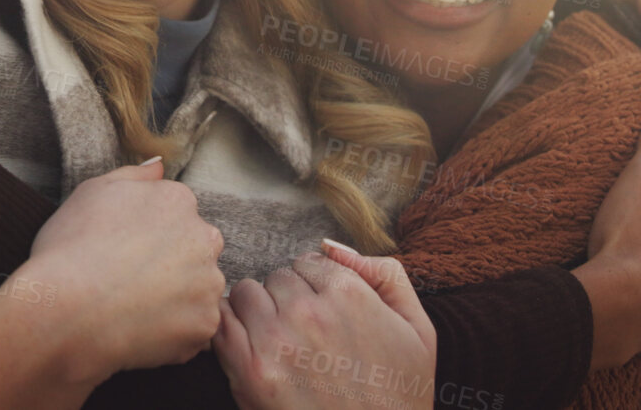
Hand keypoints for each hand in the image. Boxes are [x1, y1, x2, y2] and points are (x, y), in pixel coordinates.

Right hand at [0, 159, 224, 409]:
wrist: (62, 312)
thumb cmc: (69, 249)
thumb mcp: (91, 192)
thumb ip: (134, 175)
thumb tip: (160, 165)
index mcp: (178, 200)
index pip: (178, 216)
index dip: (150, 237)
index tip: (125, 253)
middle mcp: (204, 237)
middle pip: (196, 251)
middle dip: (173, 265)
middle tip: (132, 283)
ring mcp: (208, 282)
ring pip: (199, 290)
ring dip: (178, 298)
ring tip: (135, 309)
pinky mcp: (205, 324)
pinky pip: (195, 328)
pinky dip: (175, 332)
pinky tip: (141, 330)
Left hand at [214, 241, 436, 409]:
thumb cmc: (399, 394)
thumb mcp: (418, 330)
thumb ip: (385, 274)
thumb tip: (330, 245)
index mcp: (348, 295)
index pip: (309, 262)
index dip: (314, 286)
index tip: (321, 312)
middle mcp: (309, 312)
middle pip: (276, 276)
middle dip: (286, 297)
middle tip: (301, 331)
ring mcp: (276, 341)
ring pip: (246, 293)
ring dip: (257, 310)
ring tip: (277, 340)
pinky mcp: (249, 372)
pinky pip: (221, 324)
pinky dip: (229, 329)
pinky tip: (248, 348)